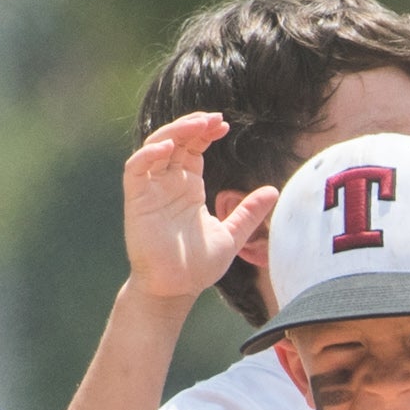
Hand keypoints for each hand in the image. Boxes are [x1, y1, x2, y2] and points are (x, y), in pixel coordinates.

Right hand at [125, 114, 279, 305]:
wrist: (175, 290)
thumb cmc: (197, 267)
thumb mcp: (232, 235)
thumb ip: (249, 212)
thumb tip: (273, 191)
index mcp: (188, 187)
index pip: (193, 147)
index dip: (205, 132)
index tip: (224, 126)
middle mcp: (168, 183)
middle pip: (175, 140)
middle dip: (192, 125)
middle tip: (214, 119)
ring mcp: (151, 190)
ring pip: (155, 146)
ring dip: (173, 131)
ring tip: (195, 126)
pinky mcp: (136, 200)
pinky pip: (136, 168)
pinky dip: (149, 154)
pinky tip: (168, 148)